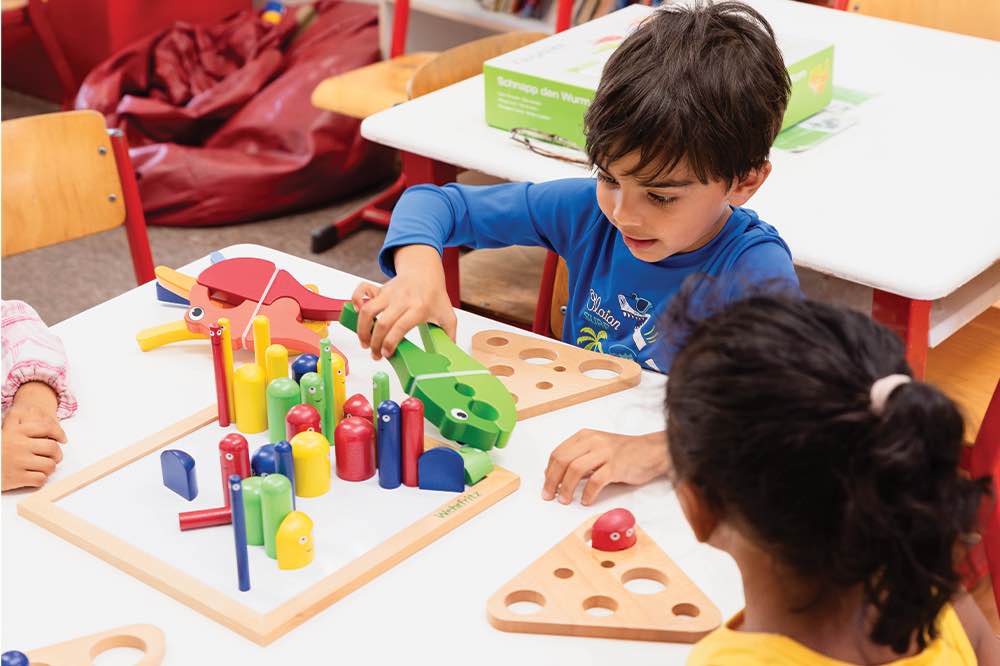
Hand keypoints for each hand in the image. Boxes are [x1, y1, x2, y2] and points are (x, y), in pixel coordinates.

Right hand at [2, 401, 66, 490]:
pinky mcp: (16, 478)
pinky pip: (40, 479)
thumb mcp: (5, 431)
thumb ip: (17, 421)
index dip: (59, 434)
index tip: (63, 439)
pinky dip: (40, 479)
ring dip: (49, 468)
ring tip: (43, 468)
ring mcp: (18, 462)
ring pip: (49, 465)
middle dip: (57, 454)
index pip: (47, 427)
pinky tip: (33, 477)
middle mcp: (19, 445)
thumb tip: (34, 412)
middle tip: (55, 457)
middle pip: (52, 448)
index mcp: (17, 431)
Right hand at [351, 246, 456, 359]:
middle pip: (382, 323)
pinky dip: (355, 300)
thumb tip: (449, 355)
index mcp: (419, 308)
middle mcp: (402, 300)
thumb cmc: (434, 295)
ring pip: (368, 310)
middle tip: (375, 355)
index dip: (390, 343)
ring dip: (362, 329)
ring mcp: (389, 293)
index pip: (400, 327)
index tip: (387, 354)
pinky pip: (361, 290)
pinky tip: (356, 312)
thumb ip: (450, 335)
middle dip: (375, 343)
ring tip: (364, 342)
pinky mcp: (380, 289)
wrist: (425, 272)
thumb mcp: (447, 315)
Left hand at [542, 430, 670, 505]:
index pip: (558, 453)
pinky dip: (588, 493)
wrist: (652, 451)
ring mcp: (605, 452)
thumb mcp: (597, 450)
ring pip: (576, 469)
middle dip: (552, 480)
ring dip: (567, 487)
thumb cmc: (624, 453)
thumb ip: (579, 460)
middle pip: (563, 460)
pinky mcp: (616, 466)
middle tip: (549, 496)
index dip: (549, 471)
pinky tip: (586, 500)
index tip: (547, 485)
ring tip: (565, 500)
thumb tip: (557, 476)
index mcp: (585, 436)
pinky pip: (596, 481)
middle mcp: (593, 441)